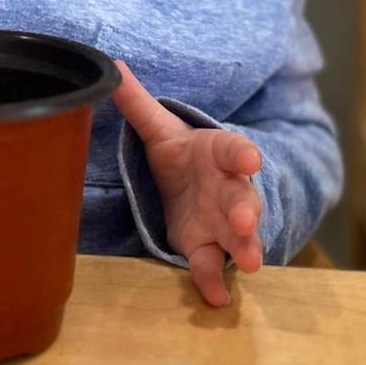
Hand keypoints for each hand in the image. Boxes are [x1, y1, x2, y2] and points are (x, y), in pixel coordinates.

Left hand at [111, 60, 263, 305]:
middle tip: (247, 220)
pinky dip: (215, 281)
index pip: (233, 149)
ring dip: (246, 246)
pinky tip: (216, 298)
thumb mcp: (162, 129)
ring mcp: (223, 222)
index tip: (250, 157)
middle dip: (247, 210)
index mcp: (219, 153)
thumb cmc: (184, 154)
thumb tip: (112, 66)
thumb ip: (139, 104)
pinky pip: (214, 264)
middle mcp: (229, 188)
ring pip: (240, 235)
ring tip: (252, 262)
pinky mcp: (208, 246)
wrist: (198, 185)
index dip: (242, 153)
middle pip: (242, 198)